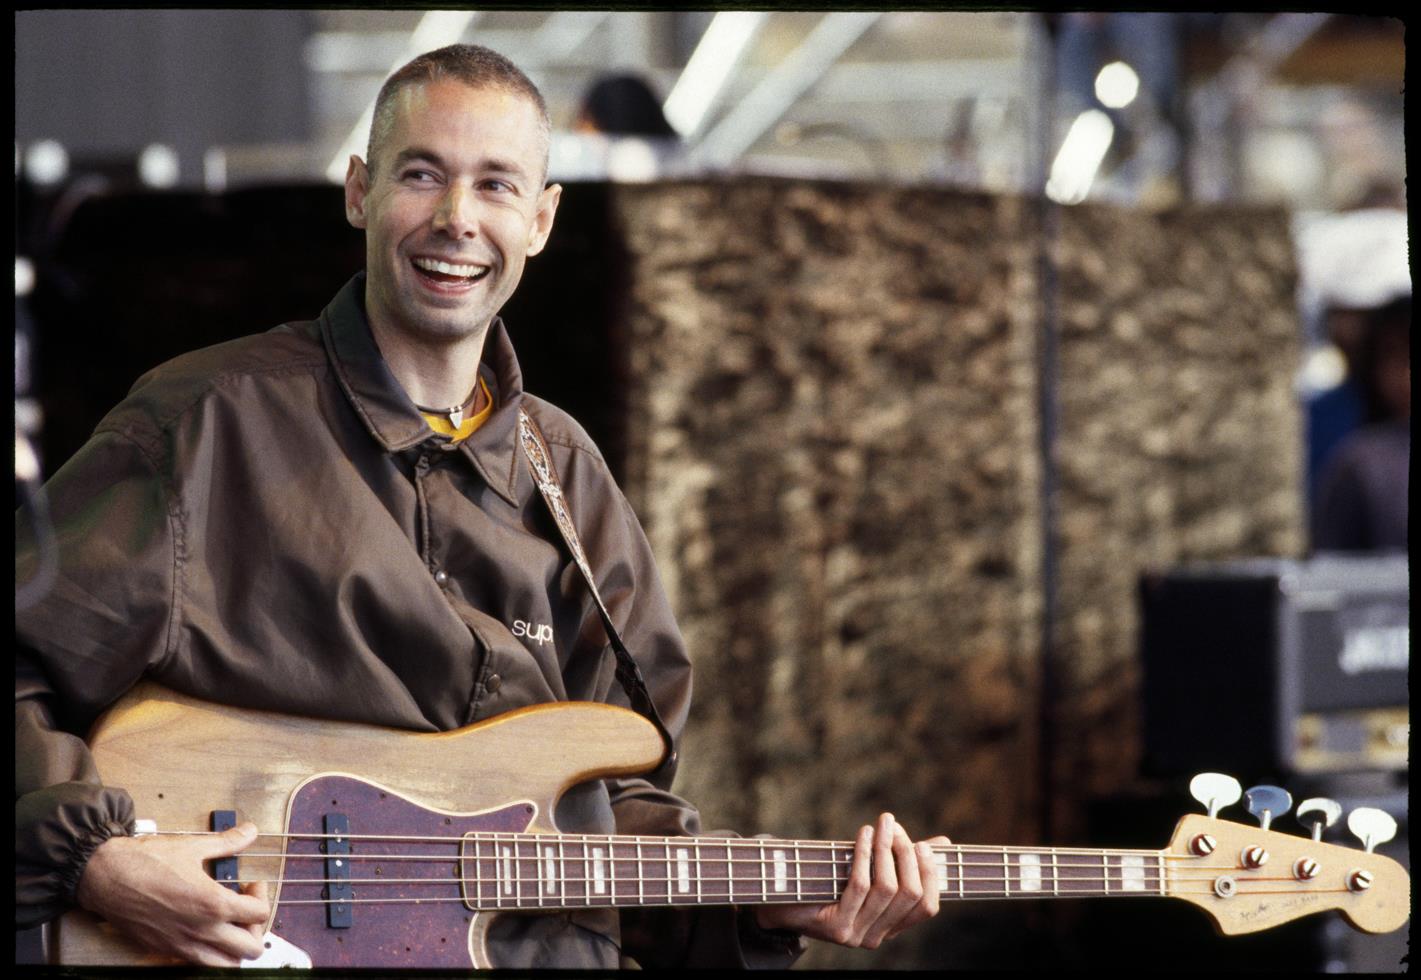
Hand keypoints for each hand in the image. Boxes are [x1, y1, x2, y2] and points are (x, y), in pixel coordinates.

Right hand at [75, 821, 270, 966]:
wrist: (105, 877)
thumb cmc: (145, 862)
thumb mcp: (193, 846)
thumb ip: (227, 842)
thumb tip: (249, 831)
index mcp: (212, 904)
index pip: (260, 914)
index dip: (262, 896)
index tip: (251, 885)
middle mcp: (201, 931)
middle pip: (251, 948)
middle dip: (256, 928)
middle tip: (246, 909)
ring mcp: (182, 945)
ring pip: (226, 966)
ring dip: (235, 948)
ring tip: (230, 925)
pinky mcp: (165, 950)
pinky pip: (199, 964)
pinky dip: (210, 955)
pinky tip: (204, 931)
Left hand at [754, 813, 948, 948]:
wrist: (777, 900)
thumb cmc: (825, 879)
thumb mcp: (867, 868)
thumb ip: (903, 861)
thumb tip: (942, 844)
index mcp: (889, 928)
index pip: (927, 907)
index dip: (932, 874)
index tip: (924, 844)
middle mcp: (876, 937)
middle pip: (910, 893)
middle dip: (906, 853)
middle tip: (895, 825)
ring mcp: (857, 935)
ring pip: (887, 888)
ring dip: (888, 848)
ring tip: (883, 823)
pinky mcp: (836, 927)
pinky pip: (860, 885)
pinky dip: (866, 855)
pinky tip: (865, 834)